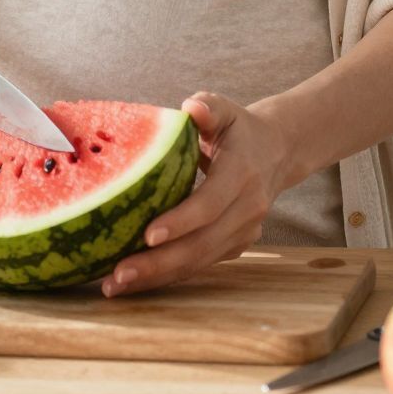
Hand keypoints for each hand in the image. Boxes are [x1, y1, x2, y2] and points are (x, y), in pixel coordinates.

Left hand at [100, 93, 301, 297]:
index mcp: (243, 173)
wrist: (278, 152)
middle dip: (159, 263)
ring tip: (114, 286)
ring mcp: (244, 232)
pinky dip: (167, 276)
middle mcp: (248, 208)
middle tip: (118, 273)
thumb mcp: (227, 111)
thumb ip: (210, 107)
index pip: (211, 203)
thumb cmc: (239, 129)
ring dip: (158, 277)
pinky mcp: (235, 246)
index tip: (148, 235)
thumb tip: (191, 107)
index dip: (182, 221)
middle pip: (202, 244)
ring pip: (199, 262)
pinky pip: (200, 265)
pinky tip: (134, 282)